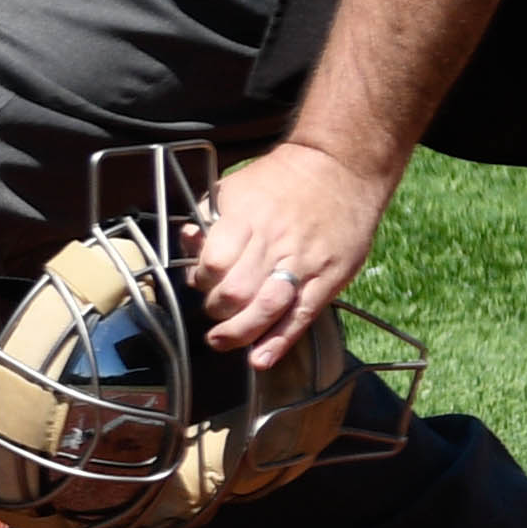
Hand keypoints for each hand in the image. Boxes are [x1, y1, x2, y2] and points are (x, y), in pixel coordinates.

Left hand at [186, 142, 388, 367]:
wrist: (341, 168)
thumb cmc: (280, 179)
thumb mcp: (234, 188)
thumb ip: (207, 219)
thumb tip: (186, 243)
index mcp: (246, 219)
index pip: (214, 264)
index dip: (201, 280)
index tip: (201, 282)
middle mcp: (275, 244)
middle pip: (236, 292)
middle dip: (216, 310)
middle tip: (213, 311)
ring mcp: (305, 263)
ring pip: (266, 309)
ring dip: (240, 332)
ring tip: (223, 340)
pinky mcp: (330, 278)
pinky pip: (301, 316)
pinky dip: (278, 341)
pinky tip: (260, 359)